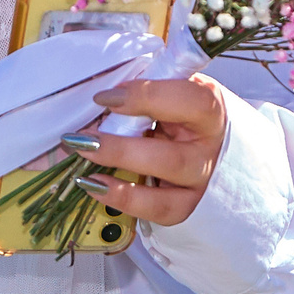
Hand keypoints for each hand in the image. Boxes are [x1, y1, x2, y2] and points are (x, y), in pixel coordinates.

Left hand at [66, 75, 228, 225]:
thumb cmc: (177, 106)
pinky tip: (94, 186)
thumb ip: (142, 83)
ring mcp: (200, 179)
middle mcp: (210, 147)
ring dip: (120, 180)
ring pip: (165, 190)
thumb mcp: (167, 86)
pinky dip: (122, 199)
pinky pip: (157, 210)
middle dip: (122, 150)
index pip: (190, 102)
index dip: (147, 98)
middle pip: (172, 157)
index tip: (105, 98)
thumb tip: (101, 91)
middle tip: (83, 140)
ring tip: (85, 167)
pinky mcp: (186, 203)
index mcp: (210, 107)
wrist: (200, 138)